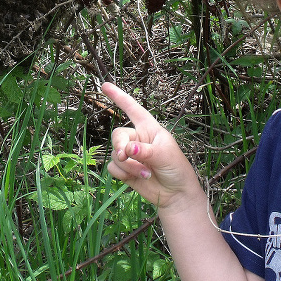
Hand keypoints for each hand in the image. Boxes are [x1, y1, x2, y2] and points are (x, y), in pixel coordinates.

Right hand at [103, 82, 201, 211]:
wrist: (175, 194)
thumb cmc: (176, 168)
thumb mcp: (165, 155)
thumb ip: (145, 151)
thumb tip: (128, 150)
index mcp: (149, 128)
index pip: (132, 108)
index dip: (119, 96)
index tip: (105, 85)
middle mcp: (137, 139)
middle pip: (118, 135)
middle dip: (120, 146)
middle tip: (125, 156)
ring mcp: (131, 155)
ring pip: (116, 154)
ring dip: (128, 166)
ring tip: (146, 173)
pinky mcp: (125, 170)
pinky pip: (113, 167)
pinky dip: (123, 174)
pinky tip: (138, 178)